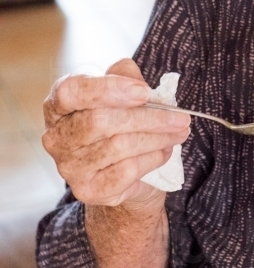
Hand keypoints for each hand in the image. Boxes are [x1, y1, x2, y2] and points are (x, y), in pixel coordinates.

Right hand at [42, 58, 190, 212]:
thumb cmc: (120, 124)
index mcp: (59, 106)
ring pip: (119, 146)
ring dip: (158, 137)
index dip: (108, 88)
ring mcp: (70, 167)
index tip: (145, 92)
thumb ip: (125, 77)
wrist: (123, 174)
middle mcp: (56, 137)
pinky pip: (127, 170)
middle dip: (148, 117)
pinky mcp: (88, 190)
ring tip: (180, 132)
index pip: (71, 91)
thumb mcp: (122, 93)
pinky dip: (153, 158)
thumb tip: (135, 80)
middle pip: (100, 121)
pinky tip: (165, 151)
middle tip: (181, 117)